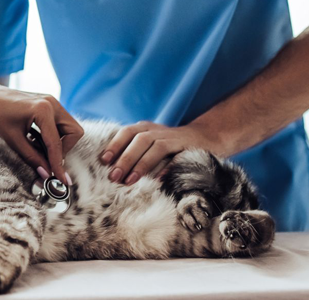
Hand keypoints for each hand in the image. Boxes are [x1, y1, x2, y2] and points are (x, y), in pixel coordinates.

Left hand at [0, 80, 83, 185]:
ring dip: (60, 142)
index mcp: (42, 110)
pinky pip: (61, 122)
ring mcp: (52, 102)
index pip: (56, 144)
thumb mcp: (13, 140)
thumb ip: (32, 158)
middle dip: (65, 149)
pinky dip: (55, 135)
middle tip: (50, 159)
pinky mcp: (49, 104)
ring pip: (70, 127)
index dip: (58, 164)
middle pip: (74, 132)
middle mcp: (52, 103)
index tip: (62, 180)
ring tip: (41, 149)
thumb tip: (46, 174)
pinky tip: (38, 140)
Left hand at [99, 121, 221, 184]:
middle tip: (114, 176)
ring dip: (141, 164)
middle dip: (125, 158)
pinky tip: (157, 180)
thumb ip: (133, 151)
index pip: (126, 132)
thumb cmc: (170, 145)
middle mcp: (158, 131)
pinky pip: (176, 158)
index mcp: (146, 128)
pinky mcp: (189, 149)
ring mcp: (174, 138)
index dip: (114, 145)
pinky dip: (166, 168)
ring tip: (130, 180)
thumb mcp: (150, 143)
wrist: (205, 138)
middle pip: (139, 140)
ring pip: (155, 147)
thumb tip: (112, 169)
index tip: (104, 161)